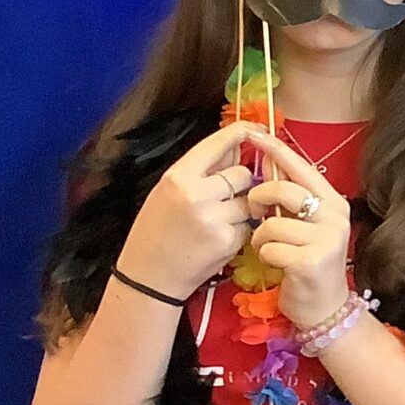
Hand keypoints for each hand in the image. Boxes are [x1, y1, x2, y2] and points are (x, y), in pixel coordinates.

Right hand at [115, 124, 262, 300]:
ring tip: (215, 220)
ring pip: (249, 200)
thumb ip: (202, 170)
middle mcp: (196, 194)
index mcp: (178, 177)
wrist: (148, 275)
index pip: (217, 144)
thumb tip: (237, 148)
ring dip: (241, 208)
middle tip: (222, 198)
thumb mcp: (168, 191)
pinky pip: (247, 225)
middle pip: (242, 173)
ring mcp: (214, 219)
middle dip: (239, 183)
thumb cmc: (156, 230)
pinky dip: (239, 230)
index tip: (256, 129)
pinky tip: (217, 238)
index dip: (240, 132)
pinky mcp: (228, 241)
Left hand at [243, 129, 353, 329]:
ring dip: (260, 235)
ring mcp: (325, 240)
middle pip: (284, 190)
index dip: (275, 150)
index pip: (301, 167)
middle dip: (259, 198)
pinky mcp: (310, 262)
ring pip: (273, 222)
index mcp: (333, 202)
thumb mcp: (306, 225)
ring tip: (265, 245)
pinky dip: (264, 255)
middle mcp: (335, 217)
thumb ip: (291, 197)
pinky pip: (270, 247)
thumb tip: (265, 159)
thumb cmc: (309, 263)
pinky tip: (275, 263)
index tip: (253, 134)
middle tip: (254, 211)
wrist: (325, 309)